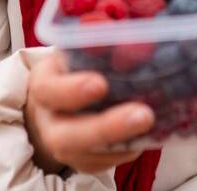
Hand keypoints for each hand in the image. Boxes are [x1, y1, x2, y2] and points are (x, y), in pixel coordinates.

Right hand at [24, 52, 154, 175]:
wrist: (59, 101)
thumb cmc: (73, 69)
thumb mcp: (79, 49)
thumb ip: (97, 43)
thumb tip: (125, 33)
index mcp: (44, 85)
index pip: (48, 90)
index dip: (71, 91)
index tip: (100, 84)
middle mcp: (49, 122)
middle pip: (66, 136)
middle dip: (106, 128)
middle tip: (143, 115)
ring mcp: (65, 146)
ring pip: (87, 156)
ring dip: (123, 142)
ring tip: (152, 123)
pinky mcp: (84, 161)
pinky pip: (104, 162)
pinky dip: (128, 150)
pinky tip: (148, 133)